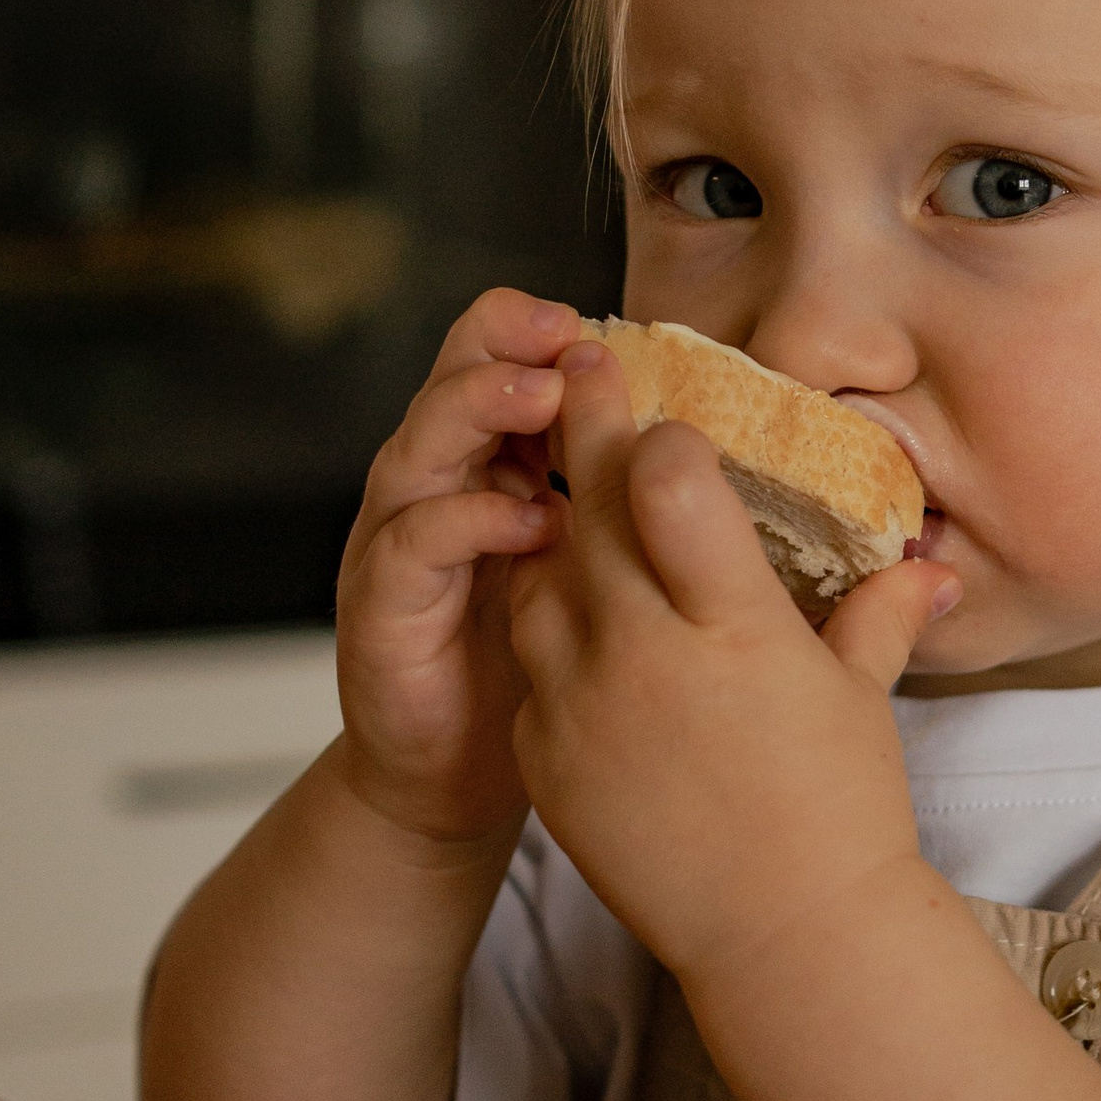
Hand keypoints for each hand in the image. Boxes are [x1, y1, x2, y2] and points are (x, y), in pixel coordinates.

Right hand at [332, 288, 603, 849]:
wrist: (456, 780)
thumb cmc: (533, 669)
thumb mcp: (590, 567)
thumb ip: (622, 505)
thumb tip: (719, 453)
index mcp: (483, 471)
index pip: (490, 371)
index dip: (528, 335)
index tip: (589, 321)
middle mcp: (432, 494)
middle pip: (446, 387)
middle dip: (501, 349)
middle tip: (564, 337)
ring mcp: (397, 550)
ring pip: (419, 450)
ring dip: (478, 411)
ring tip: (544, 395)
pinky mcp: (381, 614)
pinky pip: (414, 547)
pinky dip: (468, 522)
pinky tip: (531, 520)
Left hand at [506, 341, 958, 986]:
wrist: (782, 939)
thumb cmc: (838, 812)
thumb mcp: (859, 701)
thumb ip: (881, 615)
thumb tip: (932, 564)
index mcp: (734, 627)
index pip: (668, 483)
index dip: (658, 435)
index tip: (658, 411)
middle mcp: (645, 655)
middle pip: (587, 509)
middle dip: (584, 431)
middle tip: (580, 372)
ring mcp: (581, 707)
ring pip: (538, 578)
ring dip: (556, 534)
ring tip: (578, 508)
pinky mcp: (544, 758)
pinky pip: (530, 665)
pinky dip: (550, 633)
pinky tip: (577, 623)